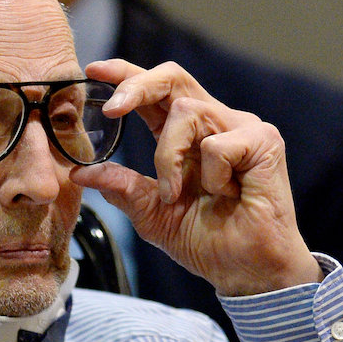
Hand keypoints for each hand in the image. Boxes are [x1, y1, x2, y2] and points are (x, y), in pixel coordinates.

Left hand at [70, 59, 322, 296]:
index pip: (154, 91)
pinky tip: (225, 195)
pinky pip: (217, 144)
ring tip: (176, 193)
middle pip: (172, 77)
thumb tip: (78, 172)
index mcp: (185, 136)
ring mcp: (241, 128)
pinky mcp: (264, 142)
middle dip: (137, 86)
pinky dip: (211, 175)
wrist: (244, 271)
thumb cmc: (206, 241)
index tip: (93, 71)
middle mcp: (213, 122)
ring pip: (187, 110)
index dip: (125, 75)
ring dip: (169, 157)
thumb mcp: (151, 213)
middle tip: (112, 109)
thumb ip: (121, 187)